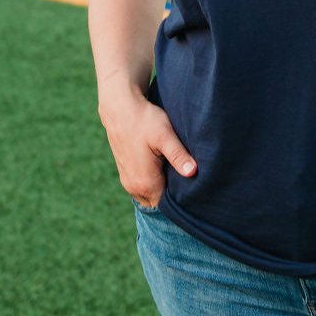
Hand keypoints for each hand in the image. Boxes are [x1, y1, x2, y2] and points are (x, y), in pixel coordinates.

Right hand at [99, 92, 196, 208]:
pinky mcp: (126, 173)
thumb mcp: (165, 136)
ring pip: (150, 195)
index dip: (182, 200)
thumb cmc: (144, 120)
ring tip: (177, 172)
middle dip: (173, 196)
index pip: (168, 206)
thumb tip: (193, 172)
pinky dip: (154, 182)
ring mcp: (128, 181)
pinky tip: (164, 166)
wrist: (120, 109)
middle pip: (159, 202)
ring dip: (163, 187)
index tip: (195, 189)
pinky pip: (143, 187)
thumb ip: (178, 156)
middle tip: (189, 180)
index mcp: (145, 183)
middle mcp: (134, 188)